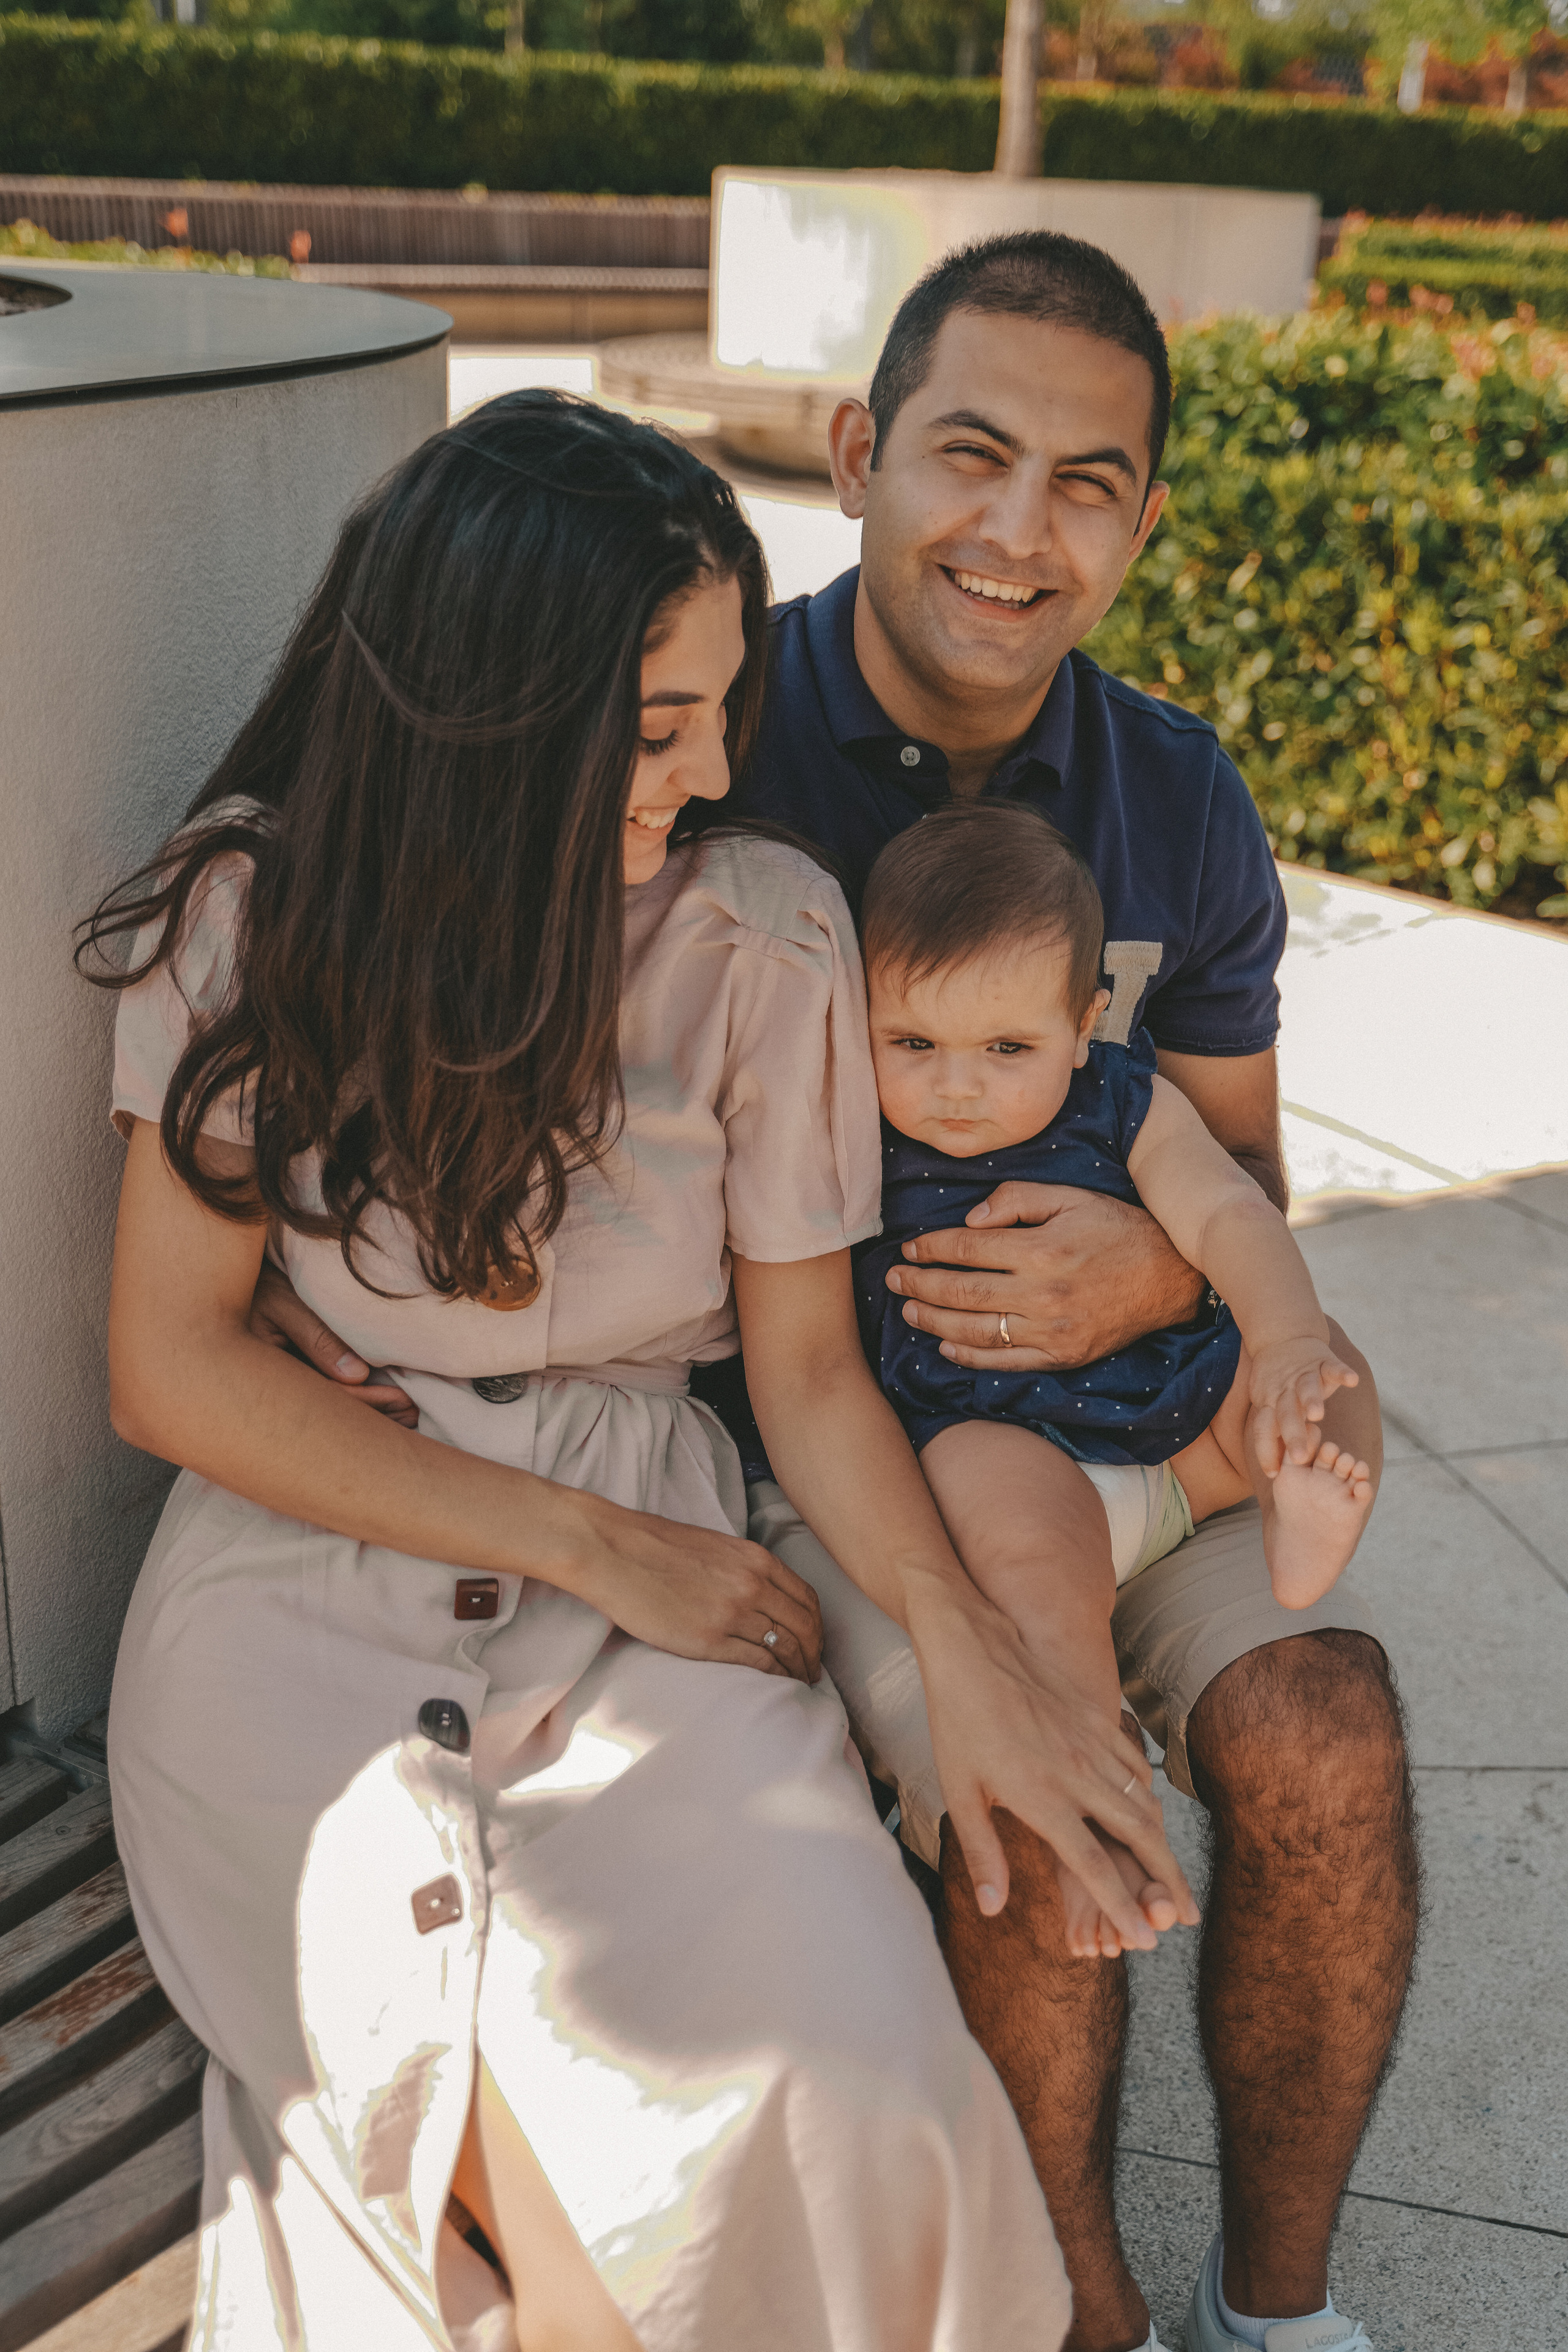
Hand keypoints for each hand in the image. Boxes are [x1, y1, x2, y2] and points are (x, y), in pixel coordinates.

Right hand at [250, 1260, 418, 1427]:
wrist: (226, 1277)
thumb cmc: (257, 1280)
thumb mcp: (283, 1301)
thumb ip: (317, 1336)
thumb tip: (358, 1375)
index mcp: (262, 1375)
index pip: (322, 1398)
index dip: (366, 1402)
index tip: (405, 1401)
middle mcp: (269, 1390)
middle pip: (327, 1414)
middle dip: (373, 1419)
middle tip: (414, 1420)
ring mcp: (277, 1388)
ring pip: (327, 1412)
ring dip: (369, 1417)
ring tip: (408, 1418)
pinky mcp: (284, 1382)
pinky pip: (322, 1399)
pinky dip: (356, 1403)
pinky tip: (385, 1407)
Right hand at [572, 1494, 823, 1684]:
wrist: (613, 1552)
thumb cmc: (655, 1546)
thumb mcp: (714, 1546)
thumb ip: (743, 1567)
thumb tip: (760, 1591)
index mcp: (755, 1559)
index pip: (806, 1598)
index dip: (817, 1625)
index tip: (815, 1641)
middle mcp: (752, 1585)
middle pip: (804, 1626)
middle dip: (814, 1652)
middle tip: (814, 1670)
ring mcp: (732, 1613)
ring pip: (786, 1648)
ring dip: (799, 1669)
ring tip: (801, 1682)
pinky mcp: (709, 1640)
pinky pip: (758, 1664)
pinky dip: (776, 1677)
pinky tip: (778, 1685)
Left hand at [885, 1182, 1204, 1372]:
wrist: (1171, 1278)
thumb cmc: (1118, 1229)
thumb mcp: (1070, 1198)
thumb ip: (1016, 1199)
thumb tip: (969, 1221)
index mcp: (1041, 1249)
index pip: (968, 1249)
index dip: (931, 1248)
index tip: (909, 1248)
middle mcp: (1042, 1294)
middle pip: (962, 1293)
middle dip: (920, 1286)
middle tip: (894, 1280)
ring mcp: (1051, 1331)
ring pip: (976, 1331)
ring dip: (934, 1322)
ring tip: (909, 1311)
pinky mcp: (1062, 1356)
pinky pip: (1005, 1362)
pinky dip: (970, 1357)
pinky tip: (946, 1346)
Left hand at [909, 1582, 1198, 1944]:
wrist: (973, 1647)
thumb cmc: (958, 1722)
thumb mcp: (958, 1792)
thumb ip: (983, 1853)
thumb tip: (993, 1910)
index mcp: (1042, 1797)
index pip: (1093, 1865)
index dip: (1121, 1906)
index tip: (1143, 1939)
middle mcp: (1077, 1773)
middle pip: (1139, 1837)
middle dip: (1167, 1882)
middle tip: (1186, 1916)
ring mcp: (1092, 1743)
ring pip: (1144, 1802)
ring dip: (1162, 1844)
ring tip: (1172, 1876)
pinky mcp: (1096, 1720)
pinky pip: (1135, 1766)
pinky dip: (1149, 1796)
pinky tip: (1148, 1813)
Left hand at [1249, 1335, 1360, 1475]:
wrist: (1281, 1338)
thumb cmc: (1275, 1383)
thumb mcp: (1266, 1405)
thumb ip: (1273, 1433)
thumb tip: (1274, 1472)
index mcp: (1269, 1404)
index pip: (1263, 1430)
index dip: (1266, 1451)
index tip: (1273, 1475)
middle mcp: (1284, 1390)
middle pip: (1286, 1414)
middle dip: (1293, 1436)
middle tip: (1300, 1458)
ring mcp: (1303, 1375)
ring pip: (1306, 1388)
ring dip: (1311, 1400)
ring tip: (1317, 1415)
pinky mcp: (1322, 1361)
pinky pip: (1333, 1367)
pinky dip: (1342, 1372)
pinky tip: (1352, 1381)